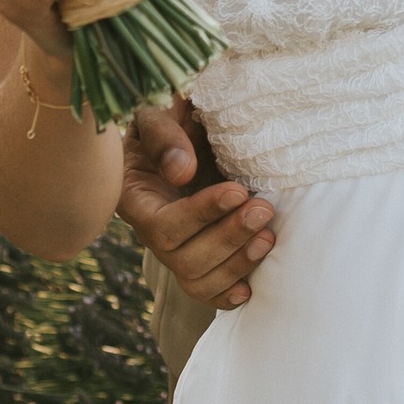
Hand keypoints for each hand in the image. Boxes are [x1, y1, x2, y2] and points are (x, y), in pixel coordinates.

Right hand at [119, 98, 274, 308]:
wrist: (184, 126)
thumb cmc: (167, 115)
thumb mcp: (158, 111)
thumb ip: (164, 136)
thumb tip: (181, 172)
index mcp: (134, 196)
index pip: (161, 225)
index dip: (199, 215)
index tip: (236, 191)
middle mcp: (151, 229)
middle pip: (182, 257)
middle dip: (227, 237)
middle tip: (263, 210)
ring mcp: (174, 247)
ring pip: (197, 277)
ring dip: (236, 262)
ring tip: (268, 235)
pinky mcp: (197, 253)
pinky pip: (206, 289)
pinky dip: (227, 292)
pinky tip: (250, 287)